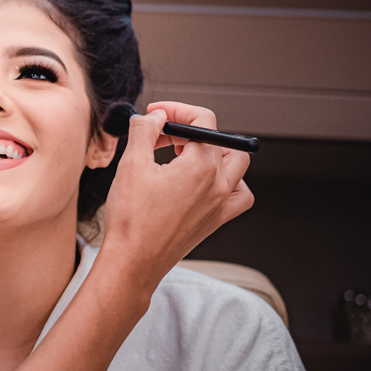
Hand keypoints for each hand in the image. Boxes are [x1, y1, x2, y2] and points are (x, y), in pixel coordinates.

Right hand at [98, 101, 253, 293]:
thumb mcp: (131, 164)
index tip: (156, 114)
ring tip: (184, 155)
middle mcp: (219, 184)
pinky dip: (229, 182)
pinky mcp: (216, 221)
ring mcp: (221, 204)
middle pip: (220, 139)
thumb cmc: (131, 219)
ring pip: (237, 165)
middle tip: (163, 135)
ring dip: (214, 152)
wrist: (134, 261)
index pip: (203, 121)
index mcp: (202, 166)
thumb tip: (155, 116)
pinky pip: (239, 195)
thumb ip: (145, 130)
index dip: (177, 110)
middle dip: (191, 130)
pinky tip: (205, 183)